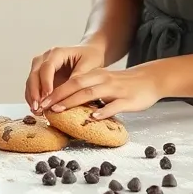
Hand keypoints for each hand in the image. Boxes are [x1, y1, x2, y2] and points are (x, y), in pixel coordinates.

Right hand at [26, 43, 105, 112]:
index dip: (46, 81)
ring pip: (31, 80)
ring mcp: (42, 67)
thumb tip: (69, 90)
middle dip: (34, 91)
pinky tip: (36, 109)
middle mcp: (46, 58)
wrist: (89, 53)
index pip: (47, 66)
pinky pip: (33, 87)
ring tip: (36, 111)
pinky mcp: (42, 77)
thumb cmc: (91, 58)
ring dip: (31, 96)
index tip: (48, 95)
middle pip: (35, 73)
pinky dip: (33, 98)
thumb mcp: (89, 65)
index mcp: (58, 53)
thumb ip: (78, 77)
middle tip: (38, 106)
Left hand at [40, 65, 163, 119]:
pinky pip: (114, 105)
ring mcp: (115, 89)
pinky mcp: (128, 99)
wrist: (151, 79)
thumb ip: (89, 91)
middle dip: (57, 96)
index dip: (55, 91)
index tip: (41, 101)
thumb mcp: (104, 83)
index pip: (71, 81)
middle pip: (76, 85)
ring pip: (90, 93)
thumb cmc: (125, 84)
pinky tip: (92, 118)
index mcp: (95, 76)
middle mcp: (102, 80)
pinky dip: (102, 111)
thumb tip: (68, 103)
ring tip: (58, 110)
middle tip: (43, 107)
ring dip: (72, 102)